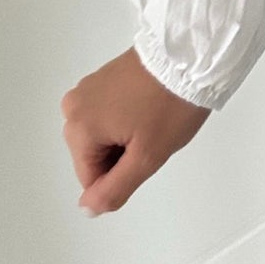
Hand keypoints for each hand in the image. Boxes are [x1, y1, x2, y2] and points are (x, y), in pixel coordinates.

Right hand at [62, 47, 210, 214]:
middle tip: (153, 132)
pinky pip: (108, 112)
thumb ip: (114, 189)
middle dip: (124, 153)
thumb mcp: (146, 157)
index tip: (148, 149)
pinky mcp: (103, 77)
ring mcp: (88, 87)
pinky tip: (149, 106)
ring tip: (152, 117)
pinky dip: (127, 117)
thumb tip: (87, 208)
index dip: (124, 173)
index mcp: (78, 128)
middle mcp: (73, 106)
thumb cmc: (171, 107)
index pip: (92, 178)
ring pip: (103, 134)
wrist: (191, 55)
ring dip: (127, 135)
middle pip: (94, 154)